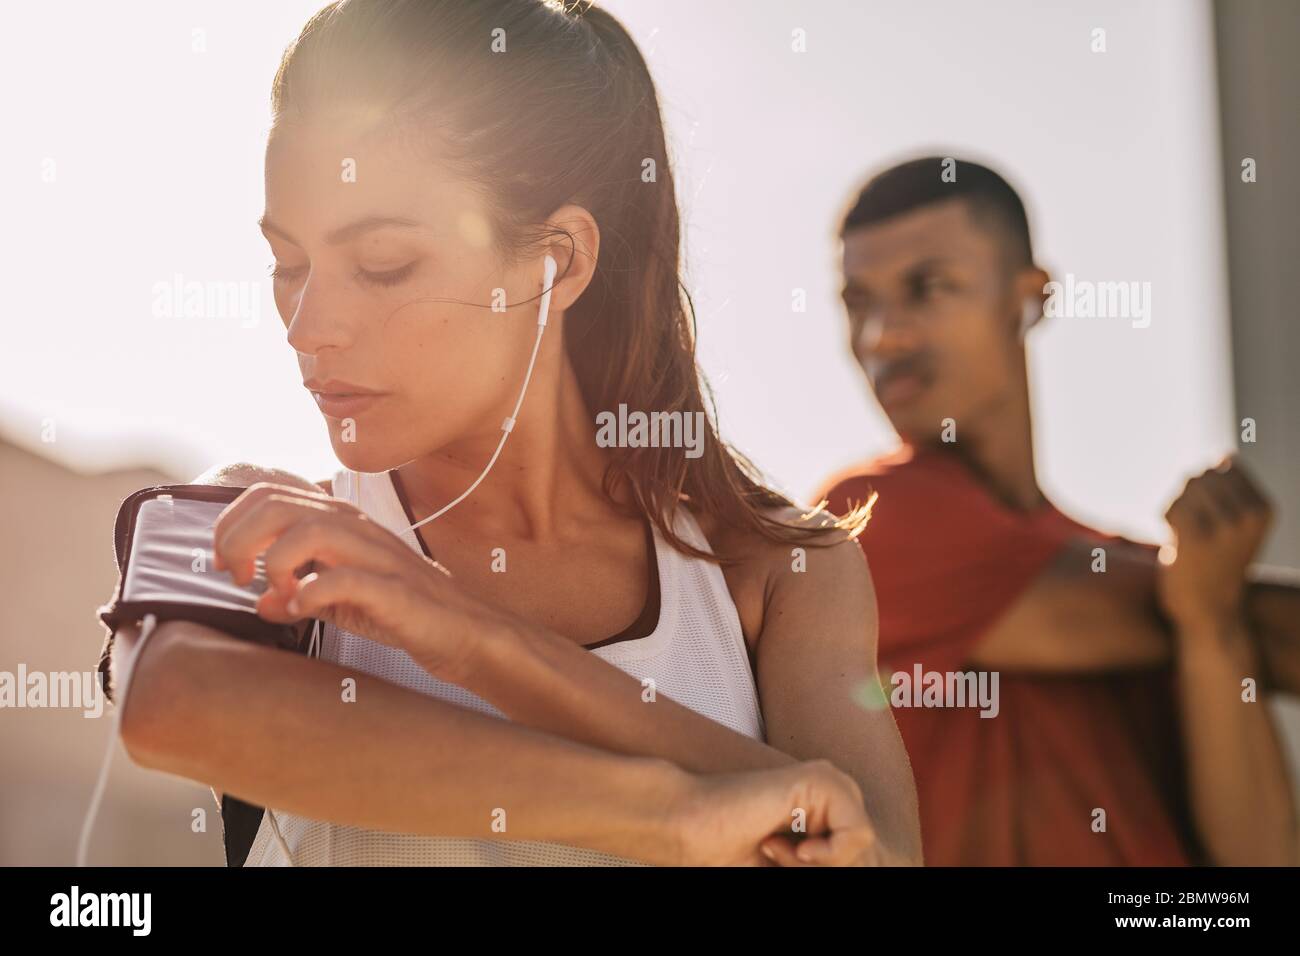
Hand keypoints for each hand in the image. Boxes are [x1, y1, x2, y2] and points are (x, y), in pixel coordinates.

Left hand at [211, 482, 509, 683]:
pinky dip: (312, 593)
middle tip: (237, 575)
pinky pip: (344, 579)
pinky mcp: (393, 588)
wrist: (461, 630)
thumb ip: (296, 593)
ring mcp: (376, 555)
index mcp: (338, 521)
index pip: (268, 494)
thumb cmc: (401, 608)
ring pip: (310, 530)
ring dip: (276, 561)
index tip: (224, 562)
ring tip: (275, 589)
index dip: (230, 524)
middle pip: (278, 504)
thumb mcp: (338, 599)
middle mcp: (355, 527)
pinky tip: (304, 608)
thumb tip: (259, 601)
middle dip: (240, 538)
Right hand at [674, 760, 888, 865]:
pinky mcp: (823, 779)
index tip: (774, 860)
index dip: (824, 867)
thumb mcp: (793, 869)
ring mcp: (829, 782)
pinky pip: (859, 834)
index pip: (859, 856)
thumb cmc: (731, 852)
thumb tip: (876, 867)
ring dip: (819, 863)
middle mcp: (832, 795)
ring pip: (862, 845)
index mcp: (826, 815)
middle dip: (822, 867)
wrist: (692, 832)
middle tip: (773, 854)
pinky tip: (787, 844)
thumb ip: (828, 865)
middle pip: (862, 853)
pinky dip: (827, 854)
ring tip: (776, 849)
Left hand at [1157, 457, 1272, 628]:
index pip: (1224, 464)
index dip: (1206, 485)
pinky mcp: (1197, 538)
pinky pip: (1171, 506)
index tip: (1209, 513)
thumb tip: (1224, 456)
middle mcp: (1250, 515)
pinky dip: (1165, 518)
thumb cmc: (1216, 561)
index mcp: (1264, 508)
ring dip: (1176, 507)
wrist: (1209, 610)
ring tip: (1185, 533)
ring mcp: (1226, 526)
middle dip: (1188, 495)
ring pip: (1185, 487)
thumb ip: (1231, 489)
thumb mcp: (1236, 523)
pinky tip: (1175, 541)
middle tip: (1190, 524)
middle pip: (1202, 474)